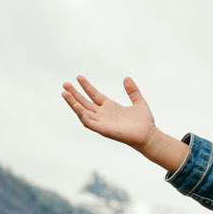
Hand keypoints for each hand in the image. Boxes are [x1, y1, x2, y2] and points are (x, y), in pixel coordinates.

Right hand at [61, 75, 187, 171]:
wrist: (148, 135)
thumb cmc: (144, 122)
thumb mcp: (138, 101)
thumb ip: (132, 91)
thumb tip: (127, 78)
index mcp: (110, 107)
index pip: (94, 95)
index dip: (86, 86)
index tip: (78, 77)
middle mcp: (103, 114)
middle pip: (85, 102)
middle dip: (74, 94)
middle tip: (65, 84)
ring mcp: (102, 122)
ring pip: (83, 111)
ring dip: (73, 103)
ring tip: (64, 93)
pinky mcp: (102, 129)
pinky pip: (88, 122)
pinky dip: (81, 114)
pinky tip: (76, 106)